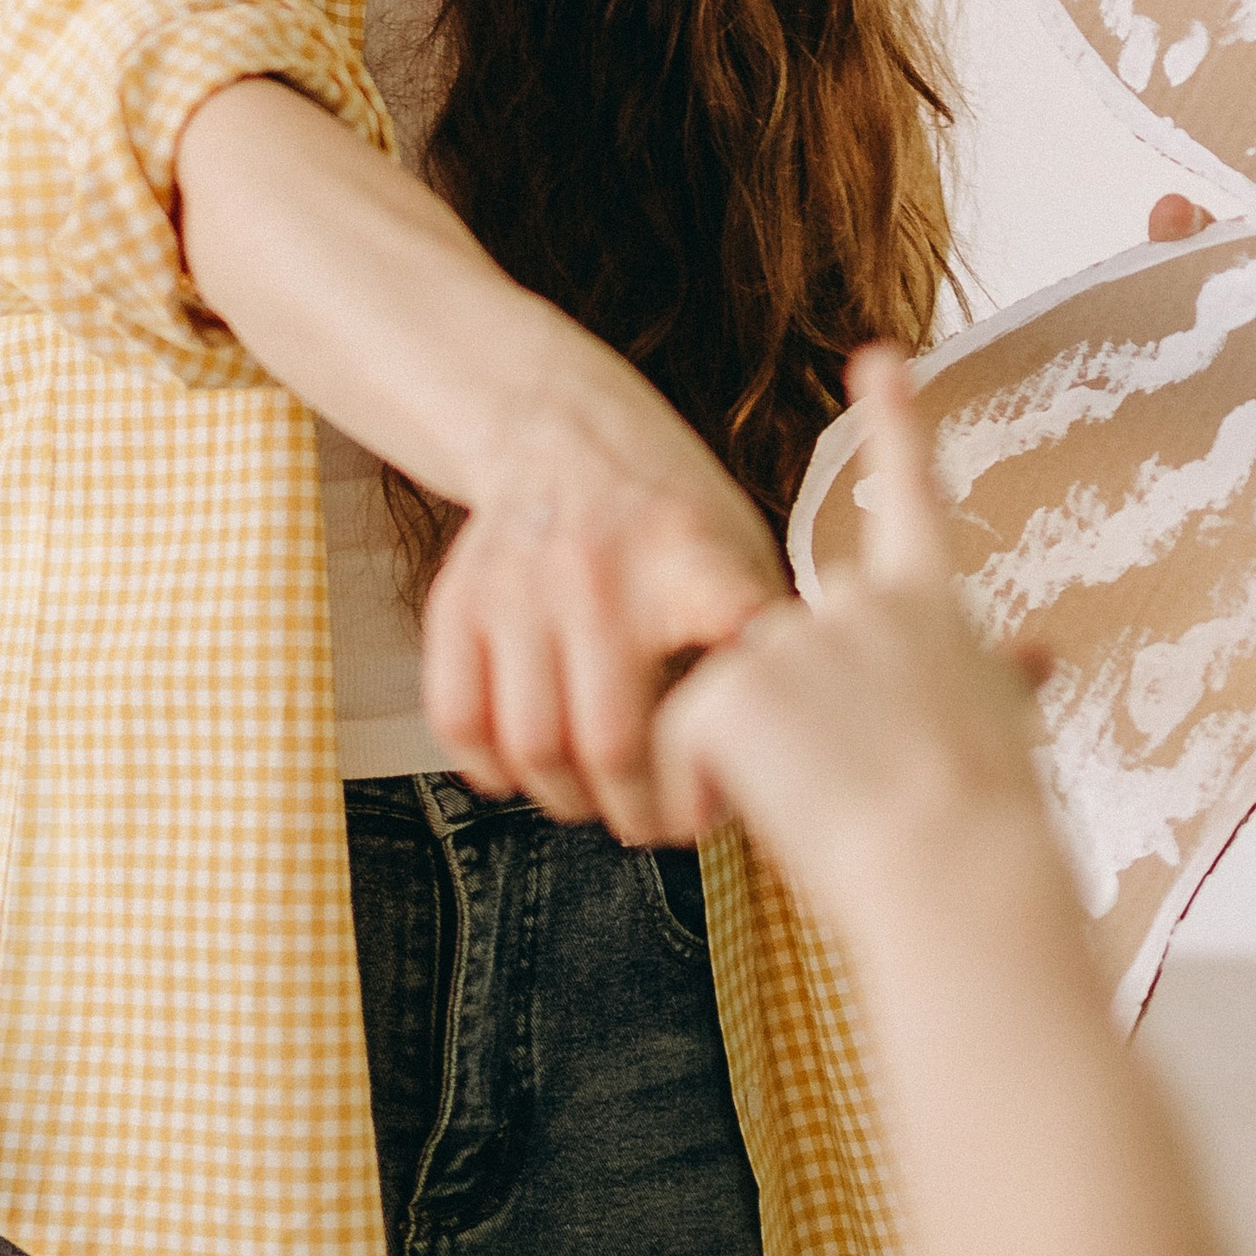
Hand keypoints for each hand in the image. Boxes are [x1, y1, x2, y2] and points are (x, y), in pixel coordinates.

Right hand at [176, 77, 784, 842]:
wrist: (561, 428)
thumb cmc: (670, 511)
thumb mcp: (739, 546)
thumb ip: (755, 636)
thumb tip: (796, 748)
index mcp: (688, 557)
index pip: (722, 646)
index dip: (726, 744)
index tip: (728, 800)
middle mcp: (598, 573)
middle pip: (611, 742)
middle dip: (641, 813)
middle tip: (661, 827)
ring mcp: (520, 589)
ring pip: (532, 746)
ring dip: (569, 800)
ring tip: (600, 805)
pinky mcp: (460, 602)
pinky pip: (458, 717)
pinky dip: (492, 767)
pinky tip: (527, 772)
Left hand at [655, 349, 1060, 932]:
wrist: (959, 873)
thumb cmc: (993, 827)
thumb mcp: (1002, 730)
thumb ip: (997, 678)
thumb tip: (1039, 657)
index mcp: (932, 606)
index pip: (913, 491)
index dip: (896, 422)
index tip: (880, 356)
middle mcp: (861, 601)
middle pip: (788, 645)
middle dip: (799, 716)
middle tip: (852, 785)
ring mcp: (793, 637)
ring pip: (735, 699)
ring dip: (759, 760)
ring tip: (826, 810)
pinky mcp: (733, 689)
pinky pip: (684, 744)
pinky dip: (701, 789)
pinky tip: (756, 814)